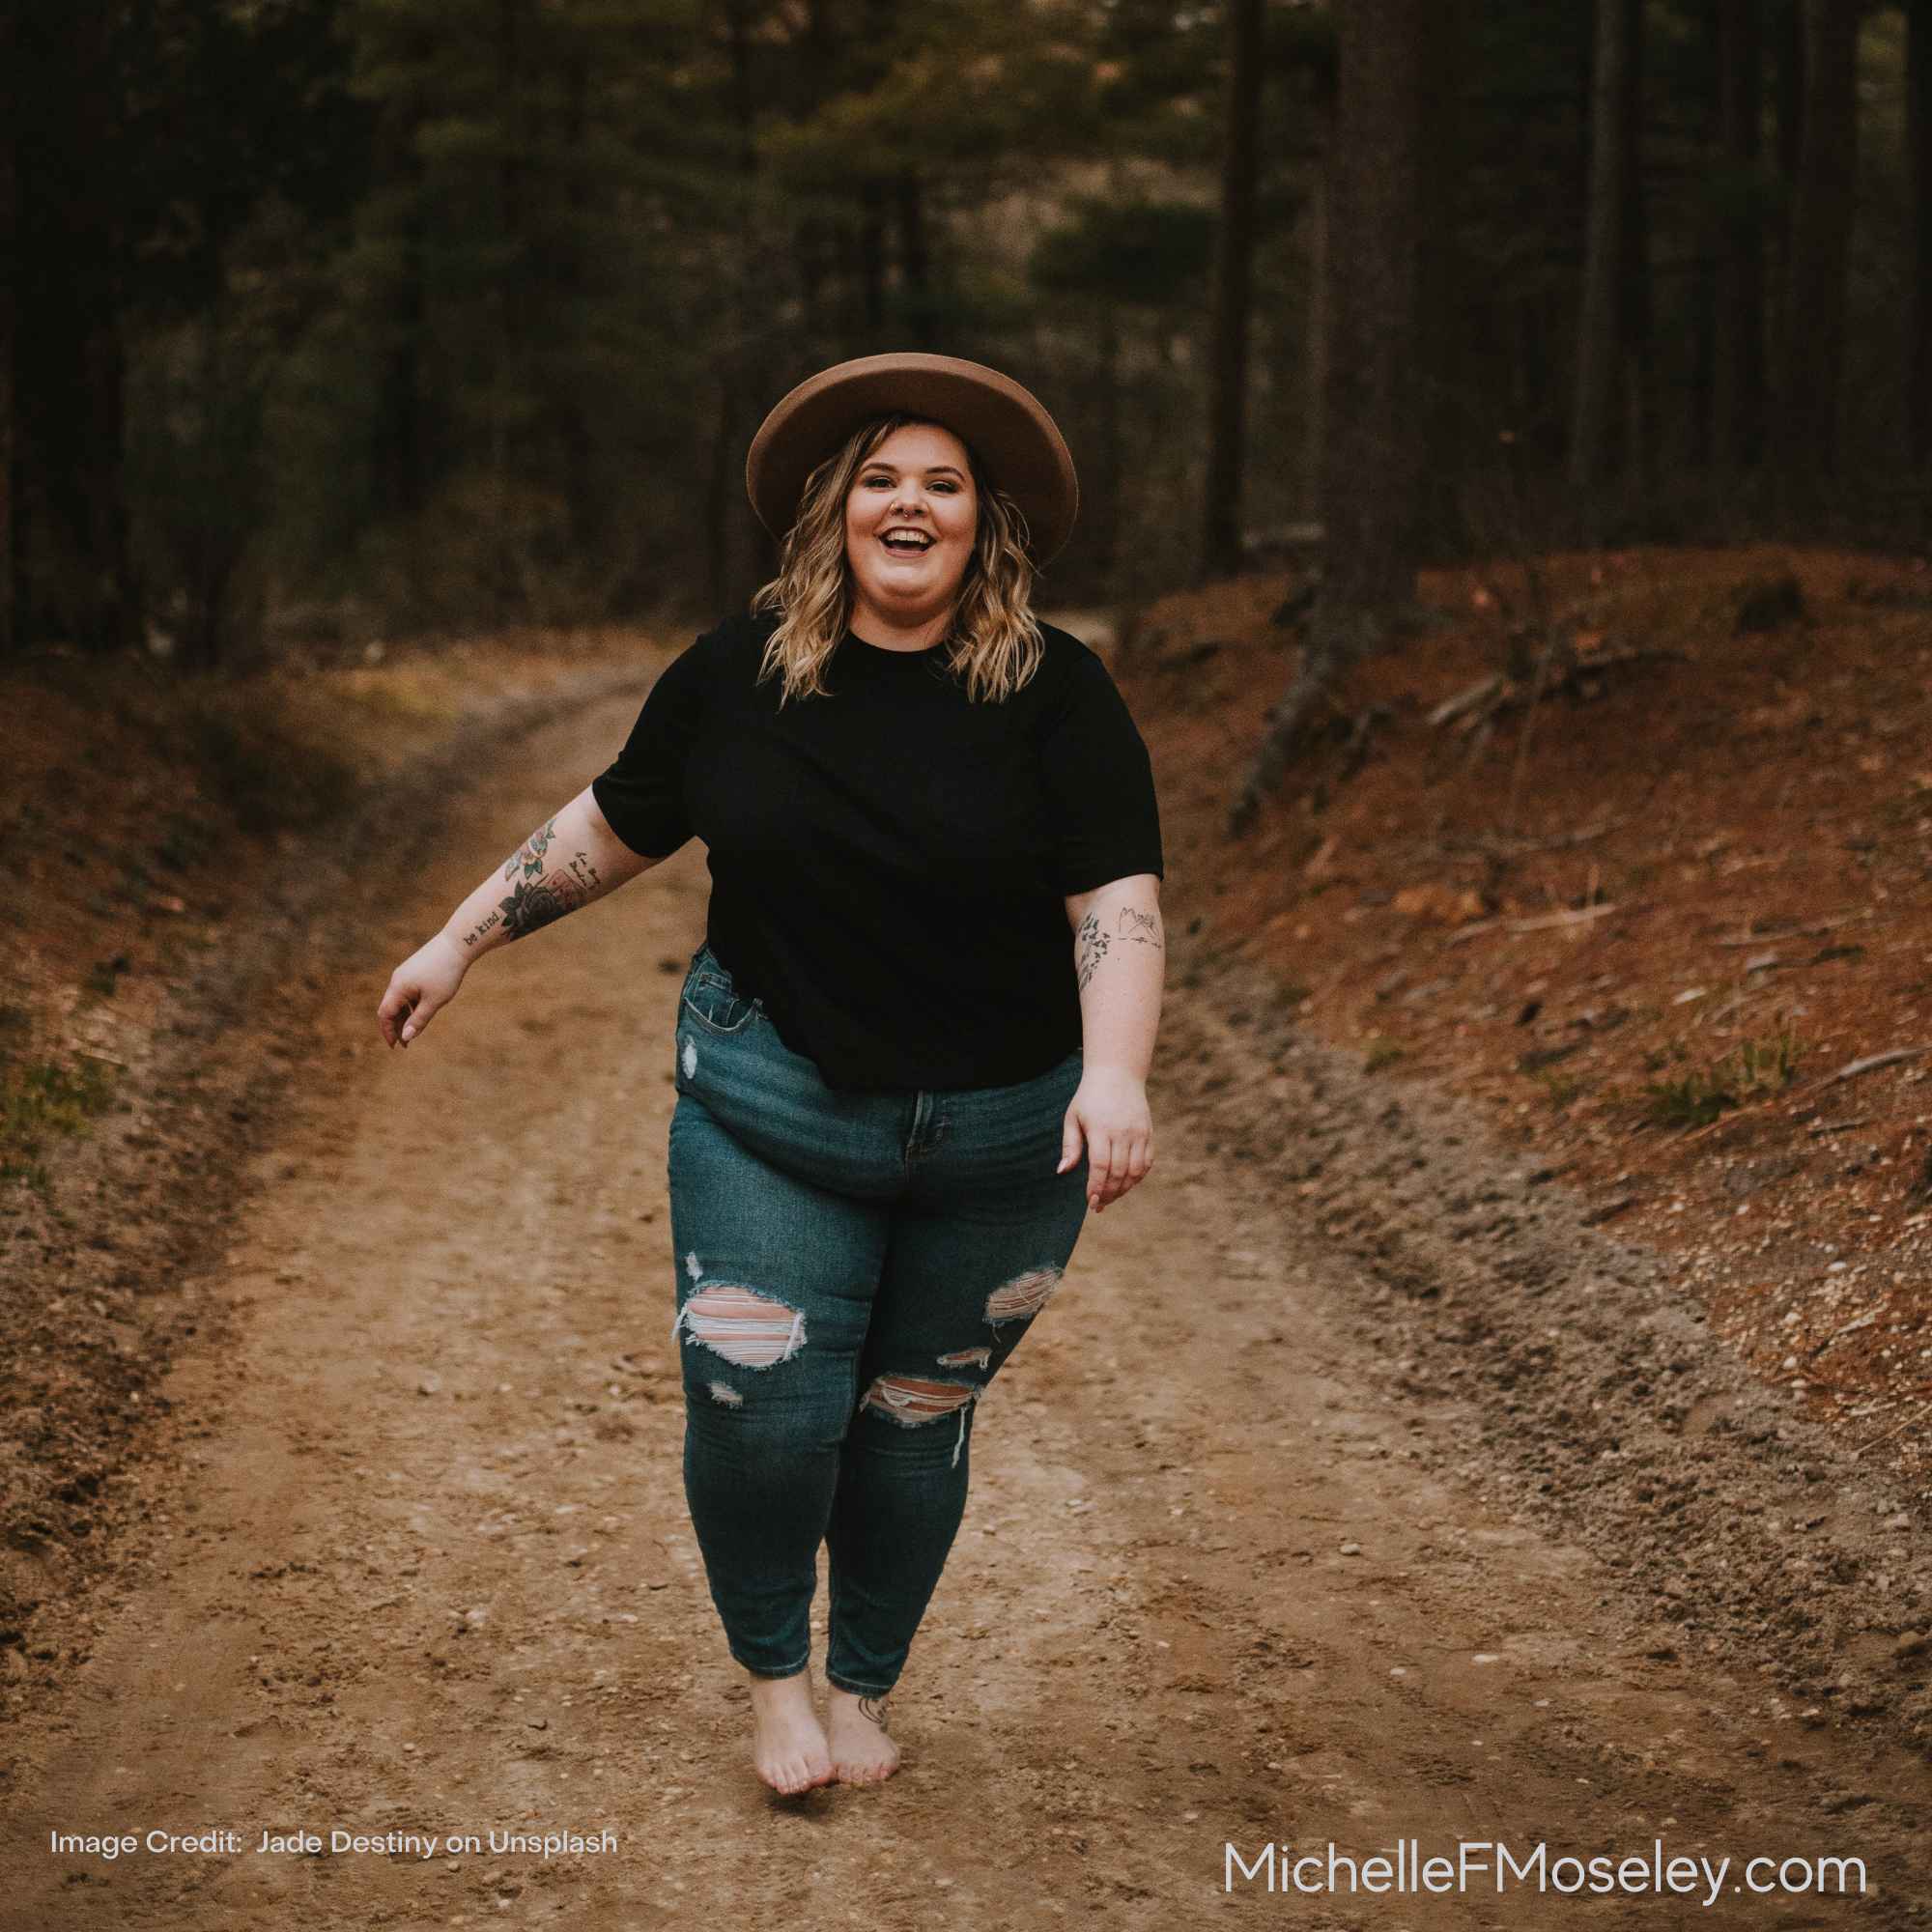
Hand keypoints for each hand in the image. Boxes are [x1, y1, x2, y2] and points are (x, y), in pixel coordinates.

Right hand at [377, 933, 468, 1049]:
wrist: (457, 944)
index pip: (385, 1014)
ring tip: (414, 1030)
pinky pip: (407, 992)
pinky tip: (421, 1012)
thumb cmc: (446, 973)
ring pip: (399, 1000)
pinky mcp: (414, 970)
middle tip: (406, 1043)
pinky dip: (410, 1005)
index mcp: (398, 987)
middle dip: (395, 1026)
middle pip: (389, 1008)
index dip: (388, 1031)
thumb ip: (419, 1020)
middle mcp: (397, 980)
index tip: (396, 1046)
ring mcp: (405, 974)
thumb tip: (406, 1037)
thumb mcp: (434, 1001)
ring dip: (404, 1016)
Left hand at [1057, 1065, 1152, 1212]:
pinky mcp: (1148, 1134)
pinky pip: (1146, 1163)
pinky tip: (1125, 1183)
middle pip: (1118, 1172)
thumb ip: (1070, 1146)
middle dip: (1108, 1194)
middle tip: (1098, 1205)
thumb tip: (1062, 1172)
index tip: (1090, 1202)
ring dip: (1123, 1189)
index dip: (1096, 1187)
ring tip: (1110, 1197)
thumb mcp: (1073, 1118)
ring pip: (1135, 1172)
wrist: (1117, 1074)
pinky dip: (1137, 1178)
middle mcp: (1122, 1132)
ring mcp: (1138, 1133)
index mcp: (1100, 1128)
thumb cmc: (1089, 1098)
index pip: (1100, 1166)